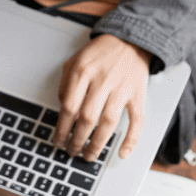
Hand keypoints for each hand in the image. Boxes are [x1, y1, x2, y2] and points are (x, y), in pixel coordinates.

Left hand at [54, 34, 150, 161]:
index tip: (58, 141)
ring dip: (97, 144)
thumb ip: (65, 83)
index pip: (69, 107)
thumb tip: (62, 110)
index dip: (62, 129)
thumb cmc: (101, 52)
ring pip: (108, 123)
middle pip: (87, 118)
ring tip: (89, 156)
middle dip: (77, 140)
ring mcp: (121, 88)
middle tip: (72, 152)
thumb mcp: (75, 60)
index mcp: (83, 71)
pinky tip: (122, 152)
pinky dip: (131, 139)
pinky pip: (136, 120)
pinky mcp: (137, 94)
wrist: (130, 39)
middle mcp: (102, 80)